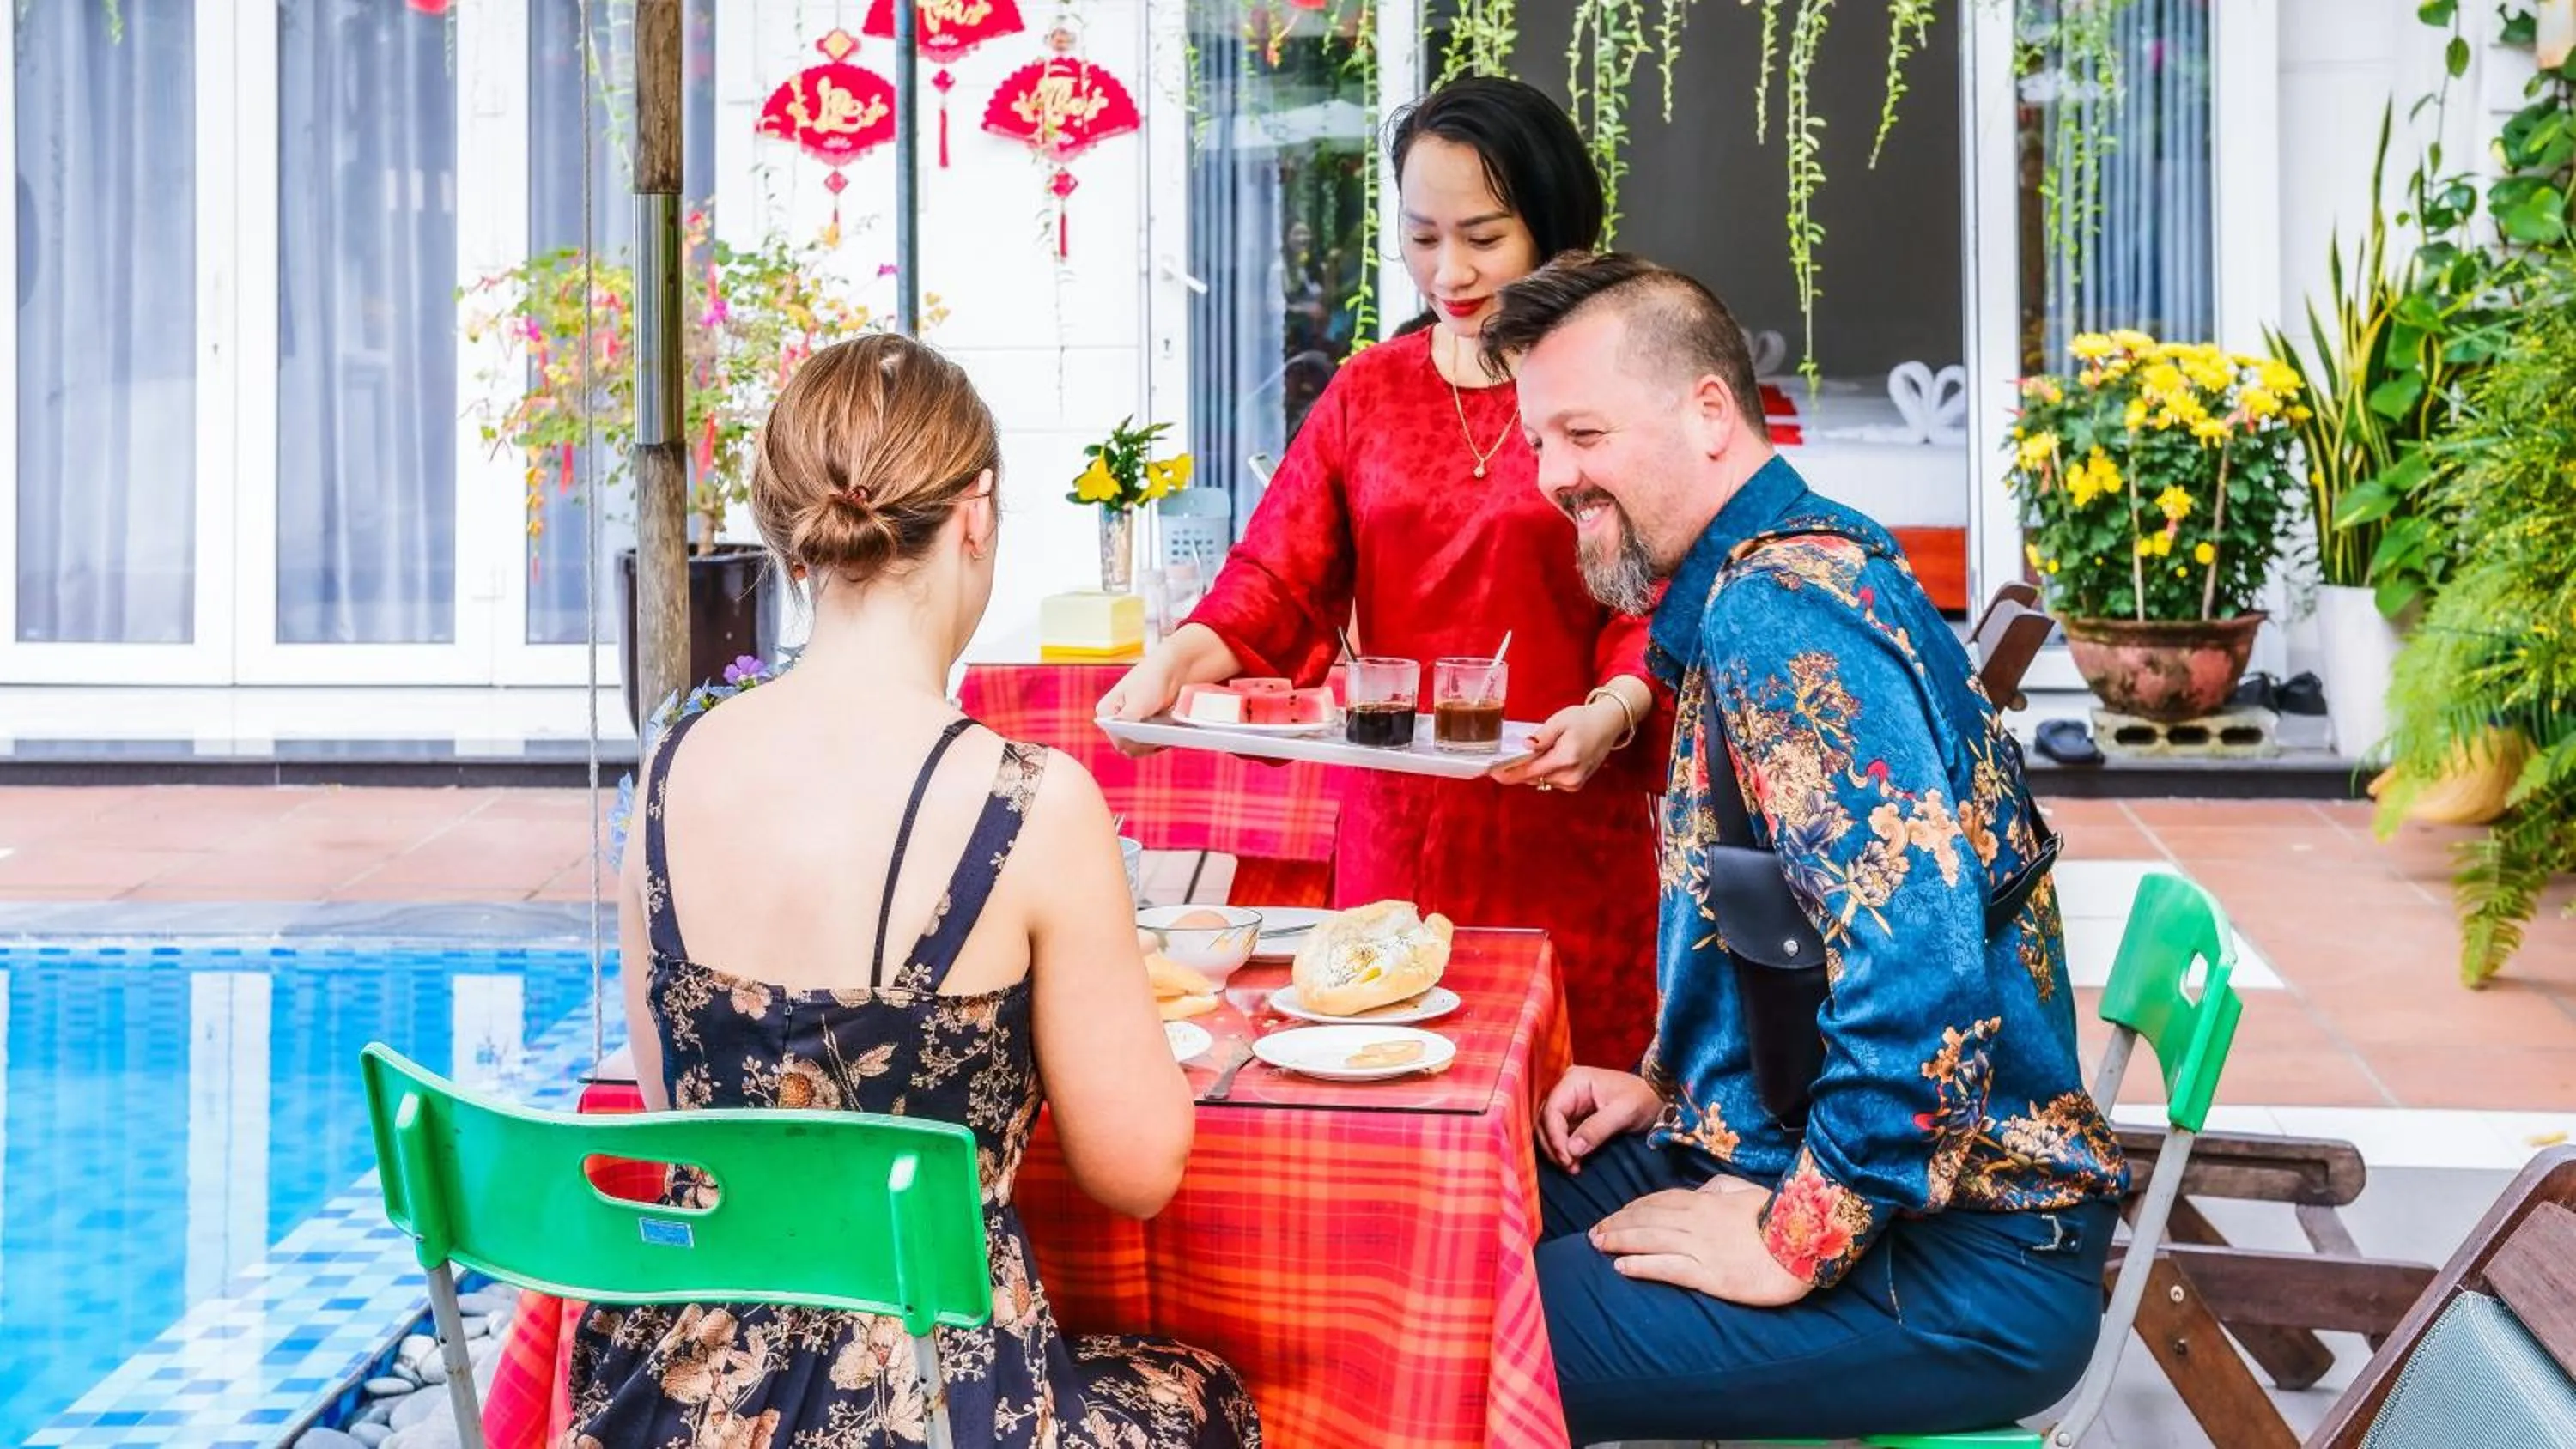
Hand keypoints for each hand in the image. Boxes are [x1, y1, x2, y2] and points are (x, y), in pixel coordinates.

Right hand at [1095, 626, 1240, 759]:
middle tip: (1163, 737)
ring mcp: (1129, 725)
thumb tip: (1122, 744)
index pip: (1117, 739)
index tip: (1152, 737)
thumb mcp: (1138, 702)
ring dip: (1153, 744)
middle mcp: (1115, 721)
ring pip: (1140, 748)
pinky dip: (1159, 742)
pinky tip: (1169, 735)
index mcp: (1106, 712)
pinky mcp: (1143, 728)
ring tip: (1167, 734)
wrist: (1172, 668)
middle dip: (1146, 744)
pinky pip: (1149, 744)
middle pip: (1128, 746)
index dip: (1134, 743)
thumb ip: (1127, 722)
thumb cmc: (1152, 679)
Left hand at [1490, 695, 1626, 791]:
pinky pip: (1549, 781)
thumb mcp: (1560, 721)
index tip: (1492, 772)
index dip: (1508, 773)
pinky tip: (1538, 760)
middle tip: (1497, 763)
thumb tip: (1525, 746)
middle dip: (1515, 771)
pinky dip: (1541, 773)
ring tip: (1517, 759)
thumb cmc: (1584, 720)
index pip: (1529, 771)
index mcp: (1566, 759)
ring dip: (1527, 772)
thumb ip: (1541, 736)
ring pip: (1540, 780)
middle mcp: (1570, 776)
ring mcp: (1574, 783)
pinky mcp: (1575, 785)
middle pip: (1532, 778)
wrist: (1608, 725)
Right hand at [1538, 1066, 1662, 1172]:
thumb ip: (1597, 1129)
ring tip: (1573, 1167)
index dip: (1554, 1136)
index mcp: (1574, 1080)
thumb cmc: (1643, 1099)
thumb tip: (1571, 1150)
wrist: (1657, 1100)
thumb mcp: (1623, 1112)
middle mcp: (1565, 1089)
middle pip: (1545, 1120)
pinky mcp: (1573, 1117)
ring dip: (1557, 1150)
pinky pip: (1560, 1135)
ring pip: (1549, 1130)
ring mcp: (1568, 1103)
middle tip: (1569, 1166)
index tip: (1567, 1158)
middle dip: (1554, 1146)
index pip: (1551, 1110)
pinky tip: (1574, 1163)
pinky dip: (1564, 1150)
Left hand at [1589, 1181, 1812, 1305]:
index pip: (1658, 1201)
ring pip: (1649, 1240)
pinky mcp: (1709, 1274)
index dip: (1631, 1209)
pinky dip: (1641, 1265)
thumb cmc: (1778, 1220)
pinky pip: (1667, 1267)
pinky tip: (1621, 1267)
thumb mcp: (1746, 1192)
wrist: (1803, 1247)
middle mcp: (1697, 1222)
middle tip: (1593, 1232)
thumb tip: (1703, 1189)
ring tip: (1597, 1245)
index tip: (1614, 1215)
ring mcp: (1701, 1248)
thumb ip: (1721, 1188)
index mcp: (1705, 1201)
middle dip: (1617, 1224)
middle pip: (1646, 1219)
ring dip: (1619, 1241)